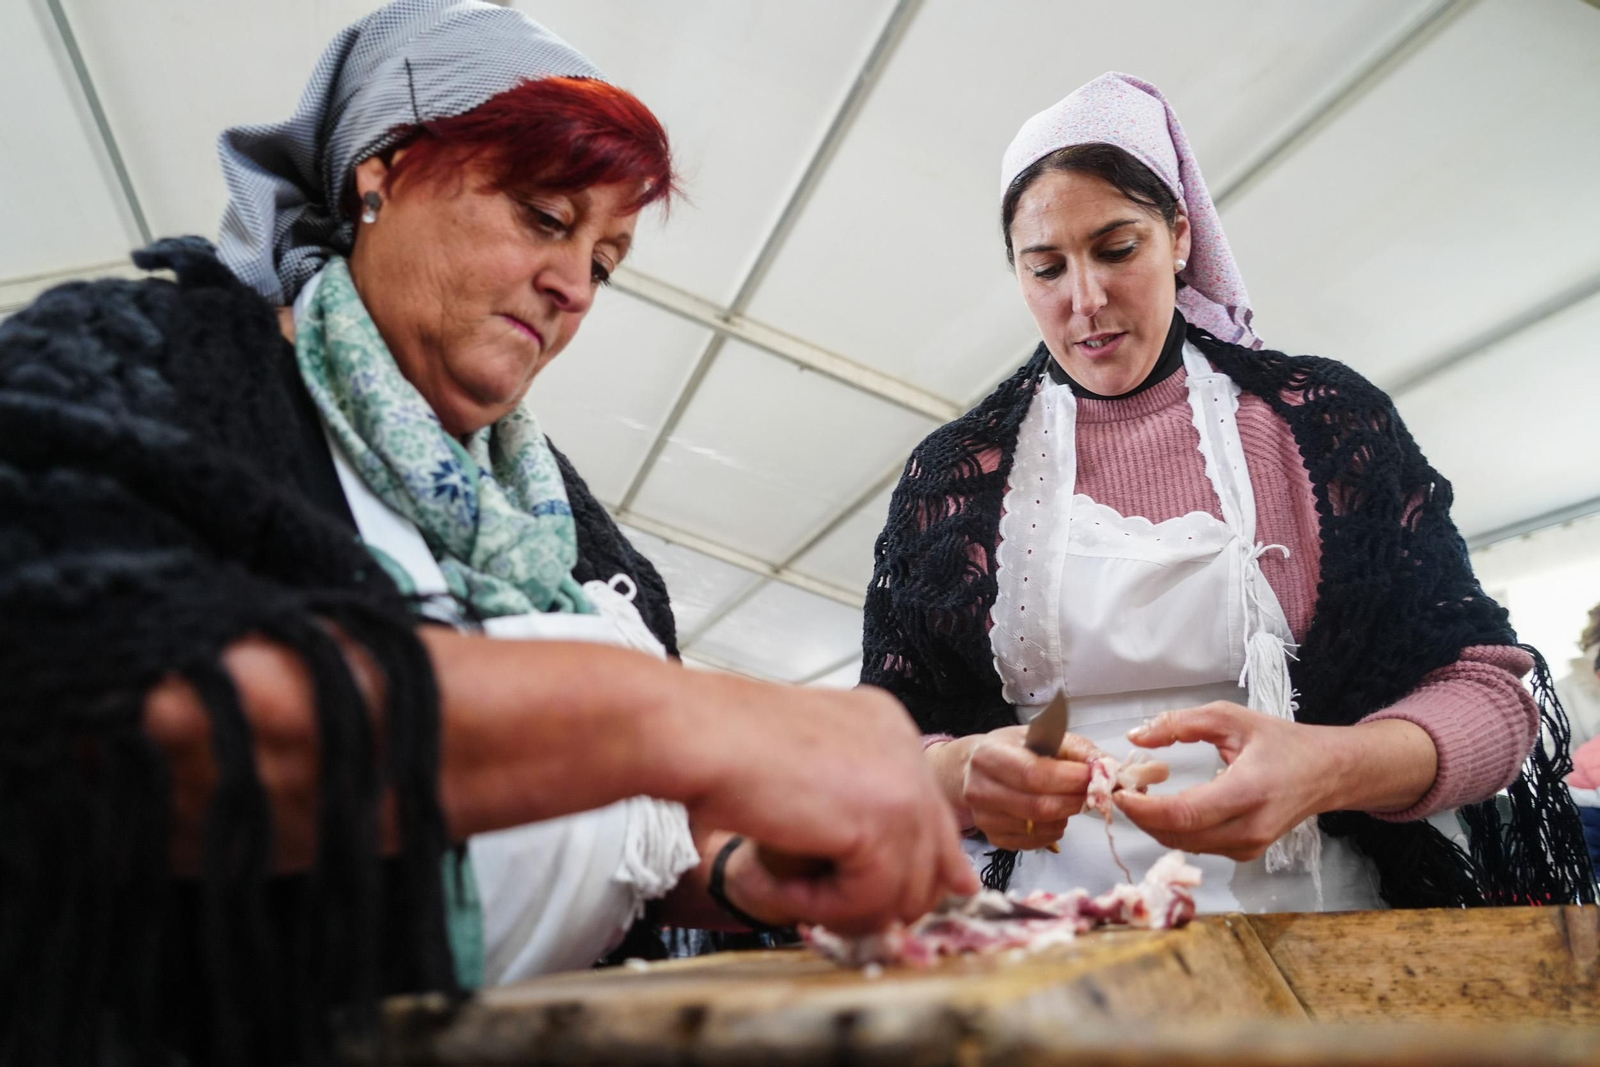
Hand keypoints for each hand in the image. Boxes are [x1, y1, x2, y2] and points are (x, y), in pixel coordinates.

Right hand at [668, 679, 978, 935]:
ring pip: (904, 891)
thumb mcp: (804, 777)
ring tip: (784, 892)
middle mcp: (905, 747)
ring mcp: (901, 780)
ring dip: (842, 909)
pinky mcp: (882, 816)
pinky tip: (774, 885)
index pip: (929, 819)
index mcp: (887, 728)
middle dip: (880, 899)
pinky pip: (869, 901)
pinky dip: (816, 908)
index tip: (866, 902)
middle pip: (931, 859)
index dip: (902, 872)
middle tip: (819, 905)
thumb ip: (860, 812)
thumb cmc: (722, 747)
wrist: (693, 733)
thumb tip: (940, 880)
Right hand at [930, 725, 1097, 851]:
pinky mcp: (994, 838)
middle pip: (1038, 806)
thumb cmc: (1013, 749)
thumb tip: (1110, 767)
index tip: (1095, 775)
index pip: (1033, 773)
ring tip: (1070, 799)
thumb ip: (1076, 749)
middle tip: (1093, 792)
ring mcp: (984, 818)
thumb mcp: (1041, 735)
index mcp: (989, 755)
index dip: (1069, 779)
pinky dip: (1055, 830)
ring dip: (1067, 815)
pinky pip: (1036, 842)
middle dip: (1074, 800)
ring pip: (1040, 827)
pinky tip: (1055, 814)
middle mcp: (980, 789)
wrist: (973, 770)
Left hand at [1113, 701, 1433, 860]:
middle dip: (1141, 816)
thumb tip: (1135, 736)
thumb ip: (1180, 723)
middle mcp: (1250, 827)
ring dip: (1153, 824)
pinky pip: (1197, 846)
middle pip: (1178, 835)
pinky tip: (1163, 807)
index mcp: (1249, 790)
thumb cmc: (1280, 742)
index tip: (1120, 791)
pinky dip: (1173, 830)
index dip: (1145, 808)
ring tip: (1138, 795)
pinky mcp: (1245, 854)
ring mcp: (1249, 847)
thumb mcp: (1230, 719)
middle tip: (1120, 789)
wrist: (1327, 773)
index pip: (1185, 813)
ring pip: (1184, 845)